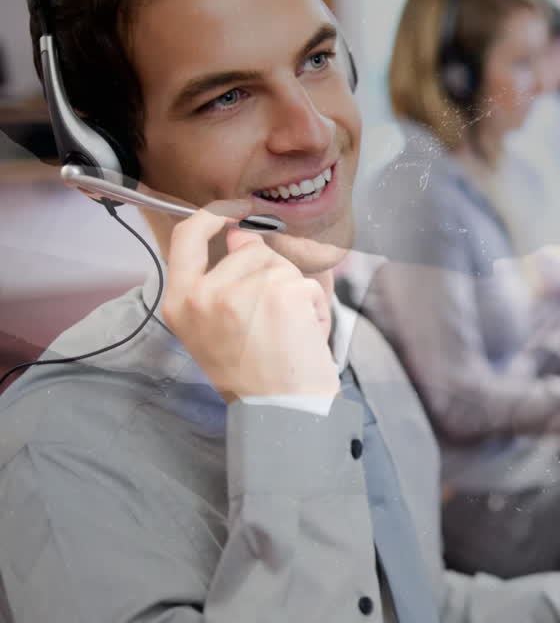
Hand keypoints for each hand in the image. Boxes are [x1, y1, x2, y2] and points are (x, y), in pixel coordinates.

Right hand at [161, 203, 337, 402]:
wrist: (280, 412)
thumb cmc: (254, 377)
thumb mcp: (216, 330)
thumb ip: (221, 282)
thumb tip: (242, 236)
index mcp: (181, 302)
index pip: (186, 237)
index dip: (212, 215)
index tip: (235, 210)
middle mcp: (205, 293)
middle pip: (251, 251)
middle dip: (274, 276)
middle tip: (275, 322)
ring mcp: (241, 290)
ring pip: (282, 266)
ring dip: (296, 295)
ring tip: (288, 333)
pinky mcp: (280, 291)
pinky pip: (308, 284)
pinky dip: (316, 309)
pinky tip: (304, 337)